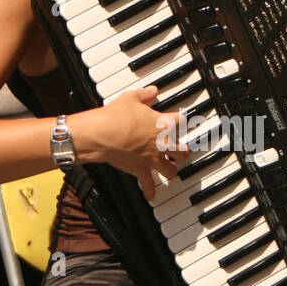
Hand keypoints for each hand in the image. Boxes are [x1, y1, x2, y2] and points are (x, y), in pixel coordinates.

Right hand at [81, 85, 189, 200]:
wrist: (103, 134)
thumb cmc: (116, 116)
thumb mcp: (131, 98)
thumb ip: (144, 94)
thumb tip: (152, 90)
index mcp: (162, 124)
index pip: (181, 121)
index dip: (182, 120)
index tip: (182, 119)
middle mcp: (162, 143)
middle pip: (183, 151)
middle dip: (183, 152)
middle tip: (181, 150)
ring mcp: (152, 159)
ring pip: (172, 170)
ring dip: (172, 170)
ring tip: (171, 169)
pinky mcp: (140, 170)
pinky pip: (149, 184)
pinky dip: (150, 191)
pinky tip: (151, 195)